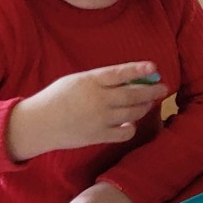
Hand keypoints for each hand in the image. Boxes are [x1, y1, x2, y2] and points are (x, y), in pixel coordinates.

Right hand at [7, 62, 168, 161]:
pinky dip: (131, 127)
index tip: (154, 67)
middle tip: (163, 88)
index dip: (138, 70)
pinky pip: (125, 132)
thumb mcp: (76, 81)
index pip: (120, 73)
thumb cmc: (57, 98)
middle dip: (152, 90)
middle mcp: (98, 100)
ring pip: (133, 113)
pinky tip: (129, 123)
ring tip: (147, 103)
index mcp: (89, 82)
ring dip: (144, 107)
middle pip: (133, 94)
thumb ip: (100, 80)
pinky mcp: (99, 136)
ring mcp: (100, 119)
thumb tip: (130, 79)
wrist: (38, 124)